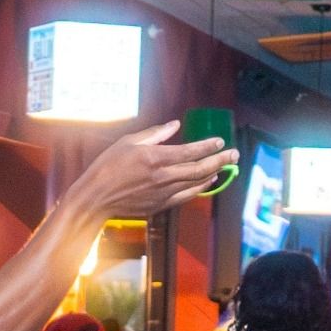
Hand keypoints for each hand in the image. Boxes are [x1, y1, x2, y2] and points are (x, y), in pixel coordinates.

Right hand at [67, 118, 232, 218]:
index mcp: (155, 158)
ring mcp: (163, 193)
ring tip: (226, 167)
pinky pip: (186, 197)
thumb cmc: (107, 167)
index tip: (220, 141)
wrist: (95, 199)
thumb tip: (175, 125)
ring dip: (213, 174)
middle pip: (199, 168)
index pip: (190, 151)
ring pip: (196, 184)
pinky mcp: (160, 205)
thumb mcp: (128, 142)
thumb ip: (155, 134)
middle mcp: (163, 176)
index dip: (208, 146)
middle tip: (234, 155)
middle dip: (220, 160)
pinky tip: (208, 183)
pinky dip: (200, 189)